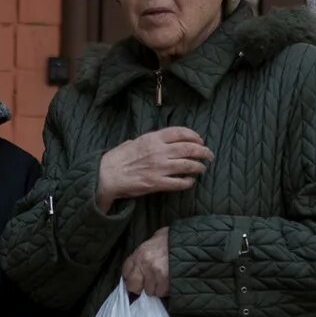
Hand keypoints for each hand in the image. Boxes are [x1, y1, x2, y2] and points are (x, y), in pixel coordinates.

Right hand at [96, 127, 212, 208]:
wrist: (106, 175)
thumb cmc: (117, 158)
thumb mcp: (134, 141)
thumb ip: (149, 140)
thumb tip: (159, 140)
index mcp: (153, 138)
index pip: (181, 133)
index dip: (194, 136)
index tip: (200, 140)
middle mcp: (159, 151)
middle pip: (189, 149)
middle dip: (203, 151)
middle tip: (209, 155)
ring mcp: (159, 168)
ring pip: (188, 165)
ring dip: (199, 167)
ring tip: (202, 168)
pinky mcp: (156, 183)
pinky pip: (179, 182)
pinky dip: (188, 182)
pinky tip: (190, 181)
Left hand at [121, 228, 172, 299]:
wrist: (190, 239)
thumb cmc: (171, 241)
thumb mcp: (151, 244)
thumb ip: (143, 258)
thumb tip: (139, 273)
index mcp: (139, 253)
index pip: (126, 273)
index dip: (131, 278)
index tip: (138, 279)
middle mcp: (144, 263)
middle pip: (133, 286)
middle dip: (140, 287)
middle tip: (149, 283)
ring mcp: (155, 272)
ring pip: (150, 291)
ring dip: (156, 288)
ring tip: (164, 279)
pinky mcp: (166, 279)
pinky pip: (162, 292)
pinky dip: (166, 290)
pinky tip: (170, 281)